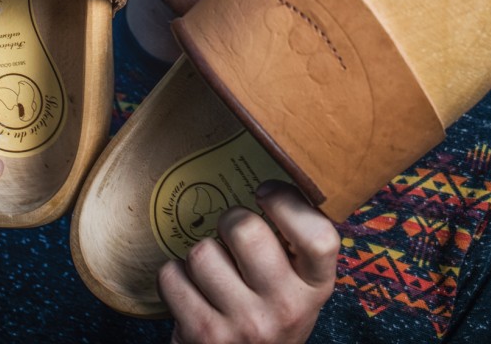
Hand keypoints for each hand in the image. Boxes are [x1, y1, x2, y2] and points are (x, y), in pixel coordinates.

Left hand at [158, 181, 339, 343]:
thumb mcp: (299, 282)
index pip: (318, 236)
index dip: (286, 202)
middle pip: (244, 229)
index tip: (265, 193)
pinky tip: (191, 292)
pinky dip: (174, 277)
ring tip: (214, 274)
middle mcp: (287, 309)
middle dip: (230, 220)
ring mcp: (245, 326)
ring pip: (202, 250)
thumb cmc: (270, 312)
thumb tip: (277, 163)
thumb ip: (295, 239)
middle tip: (232, 237)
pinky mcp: (204, 337)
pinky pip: (171, 276)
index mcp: (317, 287)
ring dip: (201, 255)